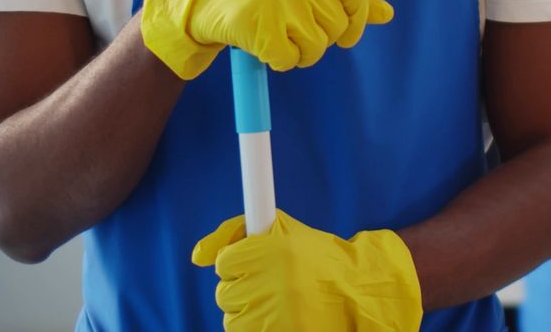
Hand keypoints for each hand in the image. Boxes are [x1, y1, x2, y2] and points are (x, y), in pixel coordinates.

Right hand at [140, 0, 393, 79]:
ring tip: (278, 38)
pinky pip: (289, 60)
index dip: (355, 20)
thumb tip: (387, 13)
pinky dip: (279, 62)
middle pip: (336, 26)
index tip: (344, 36)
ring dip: (300, 54)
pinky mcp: (259, 25)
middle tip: (294, 32)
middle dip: (320, 39)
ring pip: (316, 47)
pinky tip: (263, 46)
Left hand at [192, 210, 420, 331]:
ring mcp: (273, 314)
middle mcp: (269, 282)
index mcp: (270, 250)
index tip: (254, 264)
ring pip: (232, 318)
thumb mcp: (279, 229)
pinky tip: (277, 317)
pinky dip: (256, 328)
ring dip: (247, 311)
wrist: (354, 292)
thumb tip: (196, 256)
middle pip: (225, 292)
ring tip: (275, 303)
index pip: (225, 262)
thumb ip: (232, 231)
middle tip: (269, 284)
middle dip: (243, 288)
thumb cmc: (315, 258)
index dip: (239, 263)